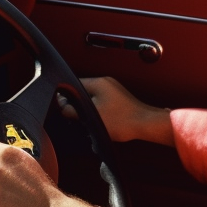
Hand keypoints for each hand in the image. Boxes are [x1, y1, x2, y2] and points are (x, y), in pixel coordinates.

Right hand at [58, 76, 174, 144]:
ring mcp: (114, 90)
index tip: (64, 107)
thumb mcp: (92, 117)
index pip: (75, 84)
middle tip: (78, 117)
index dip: (67, 96)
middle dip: (78, 104)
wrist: (145, 124)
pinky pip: (103, 101)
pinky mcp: (119, 98)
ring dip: (89, 108)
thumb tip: (62, 105)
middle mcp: (106, 82)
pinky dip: (99, 110)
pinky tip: (101, 121)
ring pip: (93, 97)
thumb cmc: (123, 121)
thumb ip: (73, 110)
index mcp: (99, 82)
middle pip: (84, 90)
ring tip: (91, 120)